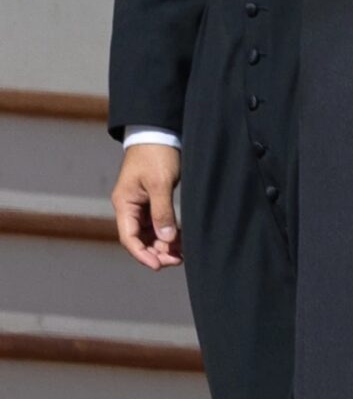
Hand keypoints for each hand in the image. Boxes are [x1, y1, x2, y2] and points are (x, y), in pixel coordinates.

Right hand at [111, 141, 181, 269]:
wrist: (159, 133)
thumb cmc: (156, 154)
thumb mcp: (160, 183)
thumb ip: (162, 211)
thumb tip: (166, 238)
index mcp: (124, 204)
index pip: (129, 237)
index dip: (142, 254)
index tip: (158, 265)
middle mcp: (130, 207)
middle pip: (140, 238)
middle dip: (156, 252)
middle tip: (177, 260)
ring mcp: (141, 204)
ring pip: (150, 233)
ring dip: (163, 244)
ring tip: (182, 254)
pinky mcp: (153, 200)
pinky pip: (158, 223)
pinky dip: (169, 233)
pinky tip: (182, 241)